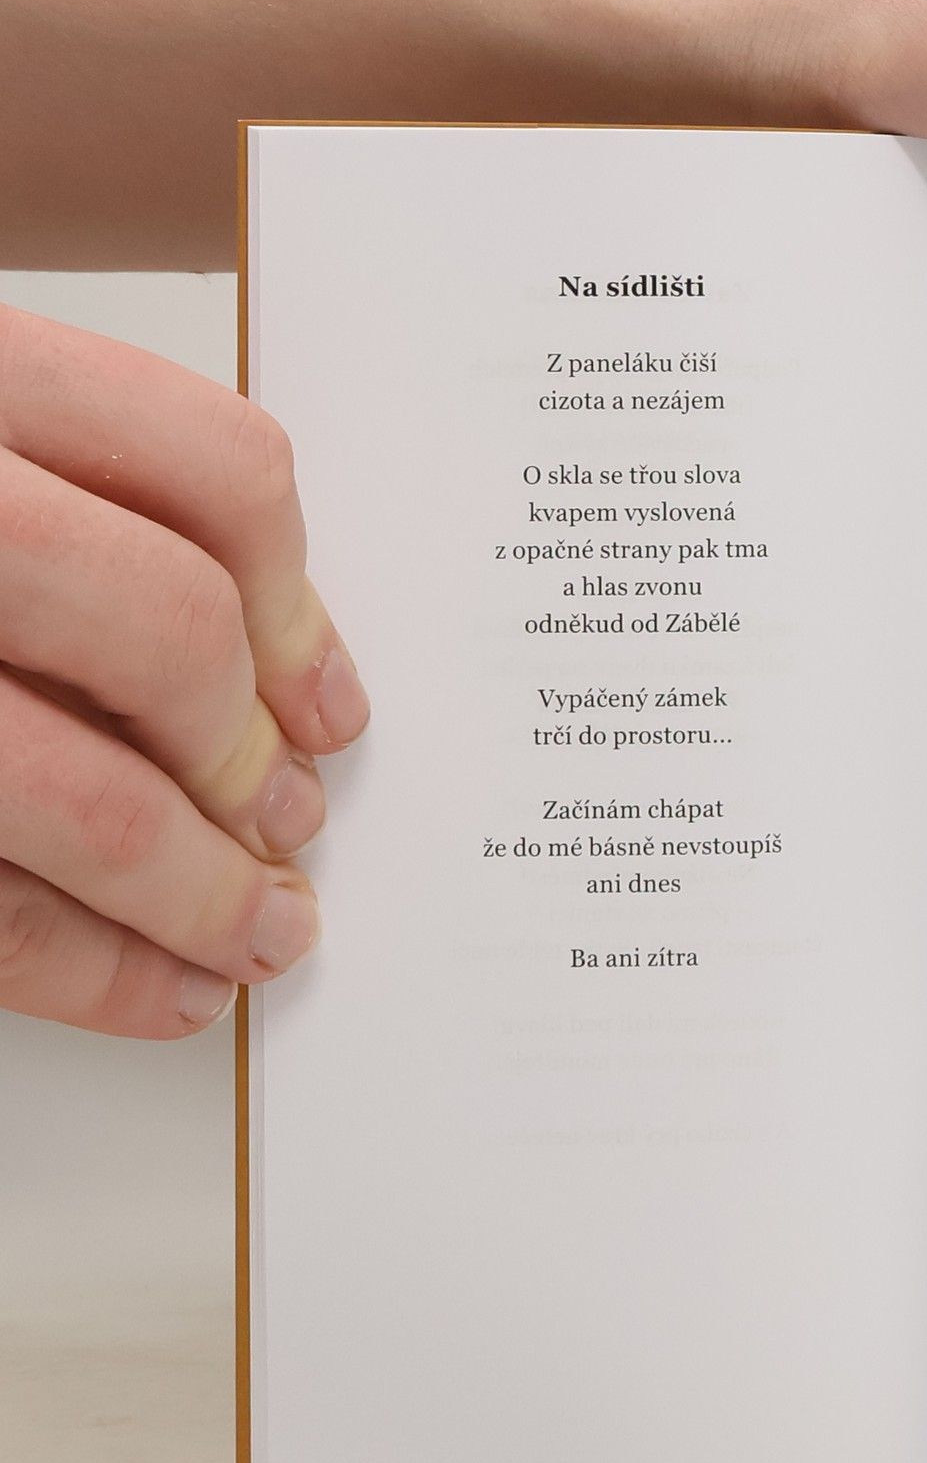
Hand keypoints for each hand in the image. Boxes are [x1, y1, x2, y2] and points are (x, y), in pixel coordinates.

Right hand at [0, 304, 366, 1038]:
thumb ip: (64, 497)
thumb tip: (275, 675)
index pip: (215, 472)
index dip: (301, 608)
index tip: (326, 702)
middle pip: (166, 632)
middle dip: (243, 758)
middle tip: (285, 824)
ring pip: (83, 798)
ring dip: (197, 893)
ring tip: (256, 933)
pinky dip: (93, 971)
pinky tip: (160, 990)